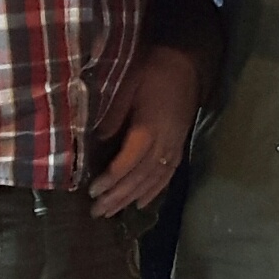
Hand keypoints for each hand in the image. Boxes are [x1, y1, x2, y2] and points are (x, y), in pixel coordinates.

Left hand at [90, 43, 203, 217]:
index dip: (111, 179)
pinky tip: (140, 204)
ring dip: (131, 199)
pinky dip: (153, 192)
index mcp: (149, 128)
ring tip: (111, 213)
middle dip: (117, 196)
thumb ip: (114, 114)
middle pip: (139, 177)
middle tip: (97, 212)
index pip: (129, 162)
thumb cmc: (153, 71)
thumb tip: (98, 141)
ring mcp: (173, 147)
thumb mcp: (128, 85)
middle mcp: (164, 144)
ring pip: (152, 181)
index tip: (92, 190)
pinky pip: (166, 176)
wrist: (187, 65)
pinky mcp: (178, 147)